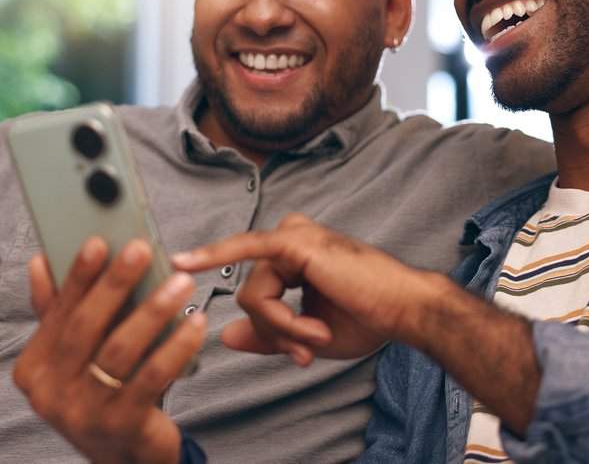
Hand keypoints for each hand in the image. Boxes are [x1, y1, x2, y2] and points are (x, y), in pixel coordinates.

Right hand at [13, 237, 206, 463]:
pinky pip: (152, 377)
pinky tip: (196, 324)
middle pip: (85, 327)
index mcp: (33, 369)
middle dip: (115, 284)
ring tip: (181, 284)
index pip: (56, 313)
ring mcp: (83, 413)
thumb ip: (57, 313)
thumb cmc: (100, 394)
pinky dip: (176, 346)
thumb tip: (39, 262)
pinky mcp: (121, 426)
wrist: (123, 458)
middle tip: (143, 249)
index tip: (98, 241)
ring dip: (153, 311)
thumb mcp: (72, 359)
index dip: (77, 276)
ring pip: (120, 350)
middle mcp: (50, 393)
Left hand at [172, 213, 437, 364]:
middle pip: (251, 295)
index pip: (258, 295)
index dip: (274, 331)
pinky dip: (230, 274)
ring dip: (283, 327)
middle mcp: (290, 239)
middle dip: (276, 332)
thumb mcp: (307, 333)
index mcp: (294, 255)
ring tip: (319, 334)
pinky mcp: (293, 242)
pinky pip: (252, 268)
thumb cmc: (368, 318)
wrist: (403, 310)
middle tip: (308, 351)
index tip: (303, 353)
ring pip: (253, 295)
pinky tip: (185, 262)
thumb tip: (225, 335)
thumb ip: (267, 332)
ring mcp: (291, 236)